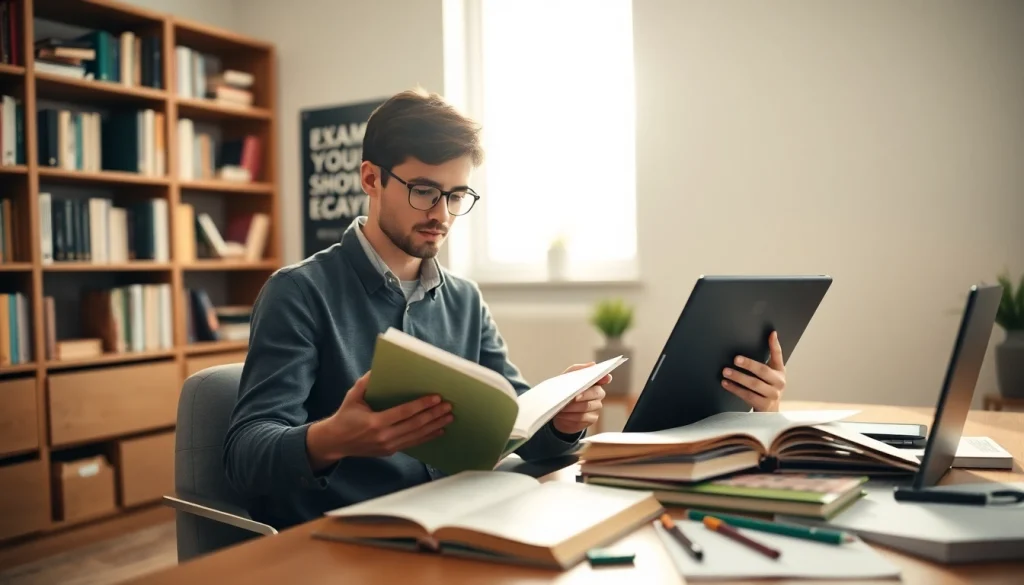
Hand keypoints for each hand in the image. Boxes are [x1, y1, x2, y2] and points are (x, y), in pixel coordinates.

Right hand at [306, 371, 453, 468]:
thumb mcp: (353, 396)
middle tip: (449, 406)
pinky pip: (413, 443)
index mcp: (375, 422)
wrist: (335, 442)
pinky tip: (439, 430)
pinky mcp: (390, 451)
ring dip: (435, 426)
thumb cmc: (345, 416)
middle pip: (415, 425)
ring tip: (449, 417)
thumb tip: (380, 367)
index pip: (404, 412)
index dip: (422, 405)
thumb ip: (366, 382)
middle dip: (434, 415)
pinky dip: (427, 437)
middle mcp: (384, 436)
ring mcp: (388, 446)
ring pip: (417, 436)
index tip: (437, 398)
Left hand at [552, 363, 609, 434]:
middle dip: (584, 395)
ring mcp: (596, 407)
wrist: (557, 411)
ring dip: (574, 407)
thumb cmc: (563, 391)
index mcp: (593, 382)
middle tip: (573, 397)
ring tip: (562, 407)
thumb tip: (593, 364)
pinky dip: (571, 416)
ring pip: (588, 406)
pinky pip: (584, 418)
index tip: (605, 377)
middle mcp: (598, 394)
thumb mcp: (566, 378)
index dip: (605, 378)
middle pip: (597, 393)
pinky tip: (563, 415)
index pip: (604, 378)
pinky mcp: (591, 419)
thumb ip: (577, 370)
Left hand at [721, 331, 785, 411]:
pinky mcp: (763, 406)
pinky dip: (735, 389)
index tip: (770, 334)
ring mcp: (772, 396)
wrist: (770, 413)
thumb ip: (771, 355)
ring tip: (725, 372)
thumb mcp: (772, 372)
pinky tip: (726, 383)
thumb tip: (772, 334)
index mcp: (780, 372)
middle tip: (735, 359)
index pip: (778, 356)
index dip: (775, 345)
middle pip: (763, 371)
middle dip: (749, 364)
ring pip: (754, 385)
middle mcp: (779, 383)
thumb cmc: (768, 388)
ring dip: (738, 377)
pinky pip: (747, 396)